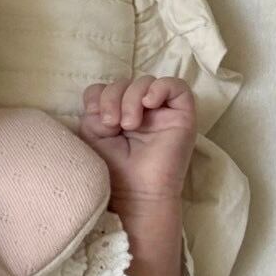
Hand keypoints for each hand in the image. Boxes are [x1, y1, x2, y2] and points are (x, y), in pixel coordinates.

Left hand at [77, 76, 196, 207]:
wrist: (136, 193)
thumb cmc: (114, 169)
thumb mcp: (93, 134)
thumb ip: (94, 108)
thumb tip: (103, 95)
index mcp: (118, 114)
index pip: (107, 88)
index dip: (99, 96)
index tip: (97, 118)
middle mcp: (140, 111)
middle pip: (124, 82)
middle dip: (113, 98)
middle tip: (113, 125)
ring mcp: (162, 112)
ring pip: (146, 82)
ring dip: (131, 98)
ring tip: (128, 125)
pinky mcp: (182, 115)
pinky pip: (176, 85)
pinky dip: (159, 88)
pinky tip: (149, 104)